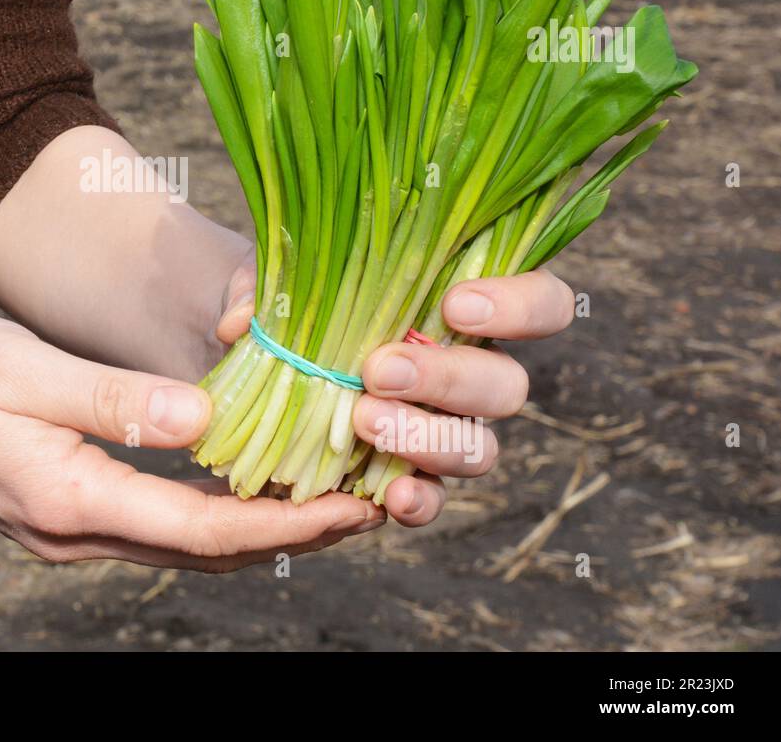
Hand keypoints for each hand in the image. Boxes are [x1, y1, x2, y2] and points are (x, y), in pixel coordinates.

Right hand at [0, 309, 385, 570]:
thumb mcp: (20, 369)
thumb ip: (113, 399)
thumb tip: (207, 419)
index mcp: (69, 498)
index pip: (202, 529)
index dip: (286, 520)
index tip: (355, 502)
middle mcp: (75, 531)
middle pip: (208, 550)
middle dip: (292, 529)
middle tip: (370, 498)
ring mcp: (68, 529)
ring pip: (187, 543)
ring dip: (260, 523)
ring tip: (328, 490)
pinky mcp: (64, 510)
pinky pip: (158, 523)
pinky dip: (214, 510)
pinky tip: (246, 479)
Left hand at [215, 259, 574, 525]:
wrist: (253, 364)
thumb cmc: (289, 302)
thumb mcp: (269, 279)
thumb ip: (258, 286)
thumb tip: (241, 321)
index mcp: (462, 307)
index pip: (539, 302)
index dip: (519, 304)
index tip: (457, 304)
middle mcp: (468, 372)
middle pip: (508, 386)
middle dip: (449, 379)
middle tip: (379, 369)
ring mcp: (444, 431)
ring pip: (478, 449)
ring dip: (427, 441)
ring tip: (365, 423)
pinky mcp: (408, 479)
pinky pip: (433, 500)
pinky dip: (416, 501)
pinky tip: (388, 495)